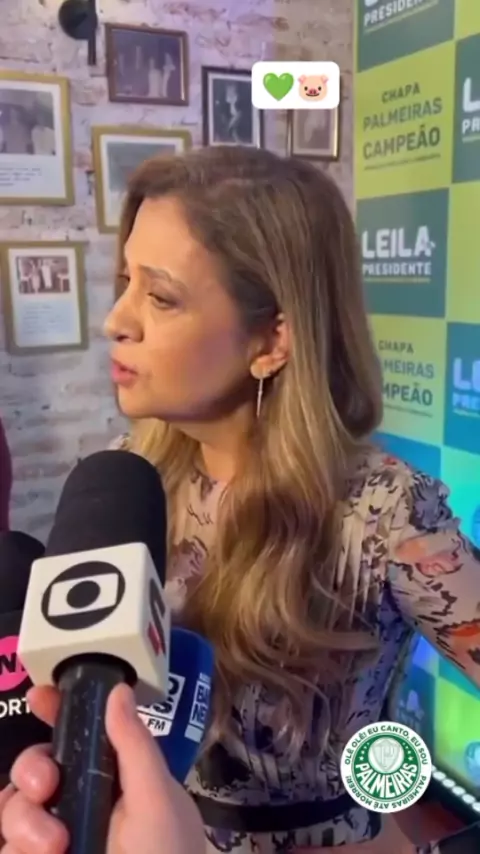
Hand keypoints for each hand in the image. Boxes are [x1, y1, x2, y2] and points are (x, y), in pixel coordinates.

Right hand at [0, 684, 204, 853]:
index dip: (56, 712)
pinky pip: (7, 847)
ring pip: (12, 810)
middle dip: (30, 770)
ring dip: (23, 821)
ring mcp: (54, 843)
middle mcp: (80, 808)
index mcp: (115, 782)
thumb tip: (117, 690)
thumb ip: (135, 748)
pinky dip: (16, 849)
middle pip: (33, 769)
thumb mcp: (158, 805)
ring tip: (53, 848)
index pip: (81, 736)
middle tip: (45, 788)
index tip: (39, 696)